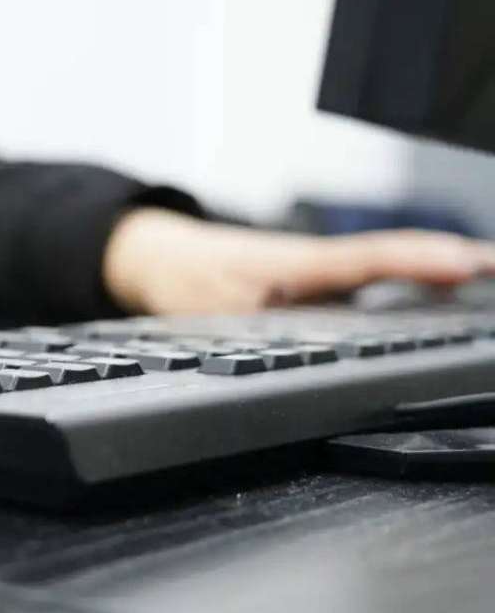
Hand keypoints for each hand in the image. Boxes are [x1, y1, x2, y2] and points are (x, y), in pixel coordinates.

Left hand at [103, 207, 494, 314]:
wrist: (152, 255)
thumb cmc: (183, 278)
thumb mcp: (214, 312)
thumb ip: (255, 332)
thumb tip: (290, 357)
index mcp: (296, 264)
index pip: (370, 259)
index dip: (420, 263)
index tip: (467, 265)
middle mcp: (314, 260)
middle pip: (394, 256)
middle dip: (451, 261)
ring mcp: (316, 266)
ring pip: (388, 261)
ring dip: (439, 265)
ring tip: (490, 272)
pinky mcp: (311, 276)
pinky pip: (374, 269)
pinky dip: (414, 271)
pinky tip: (441, 283)